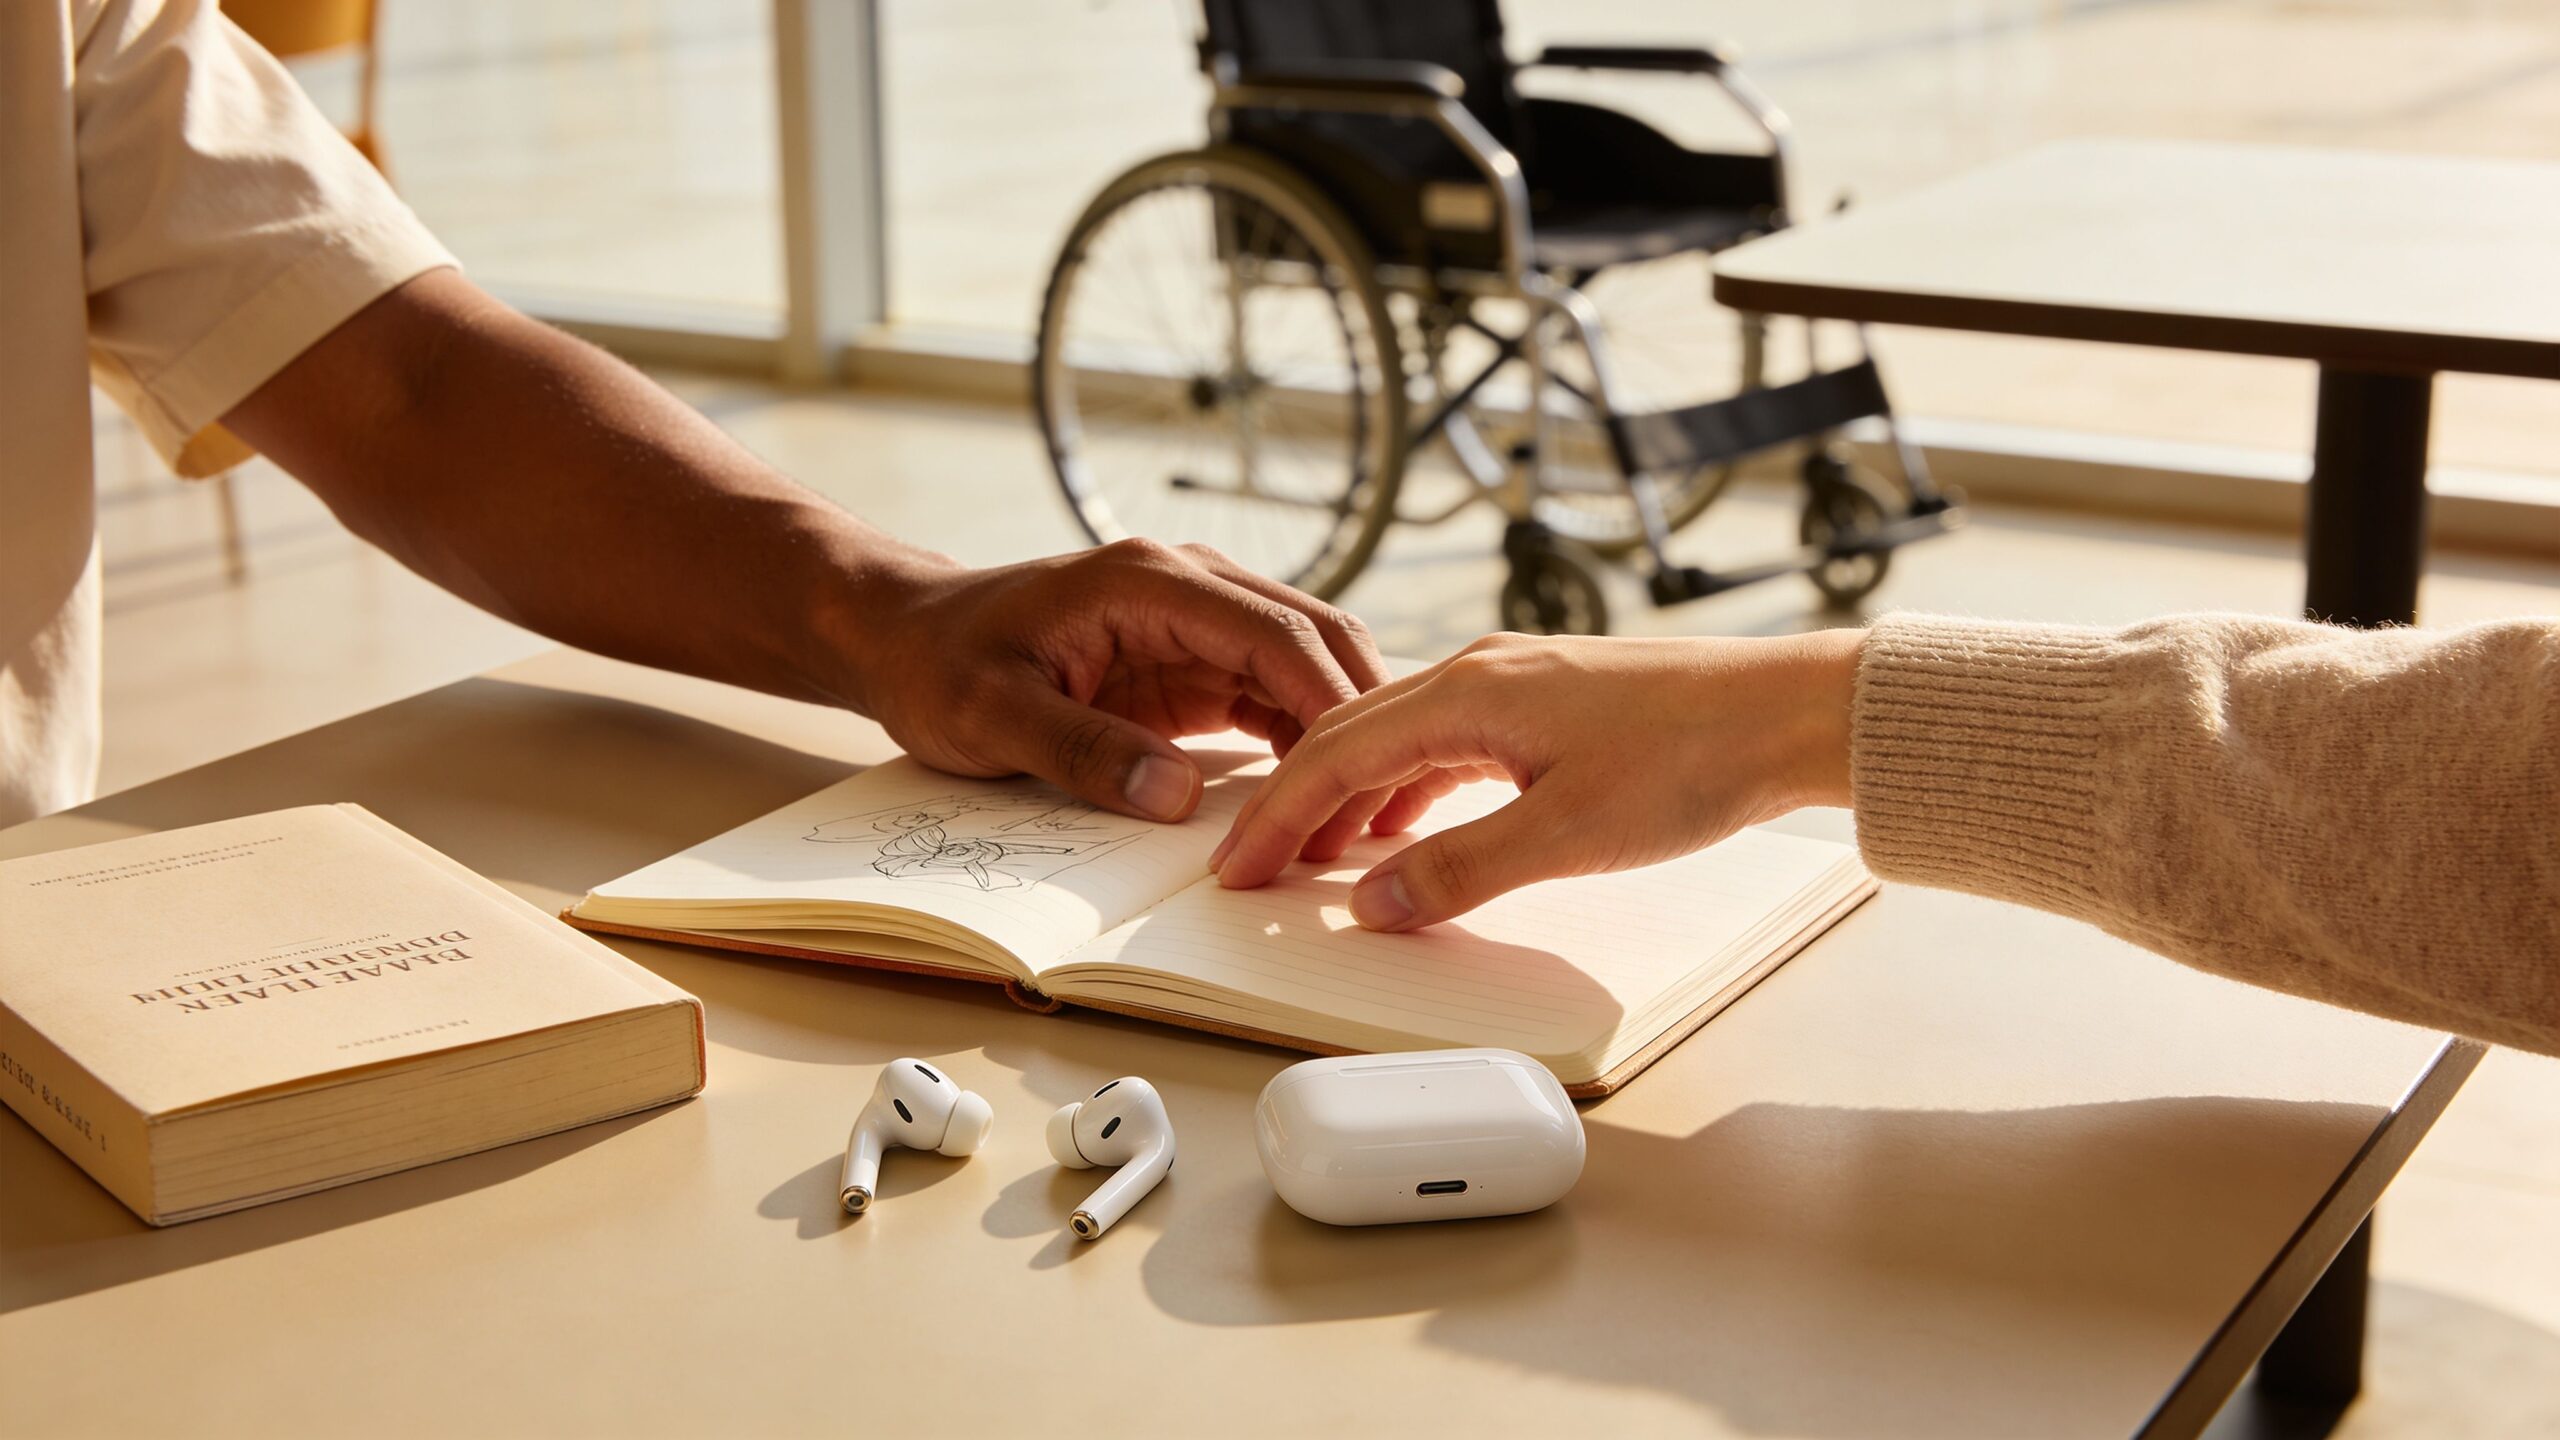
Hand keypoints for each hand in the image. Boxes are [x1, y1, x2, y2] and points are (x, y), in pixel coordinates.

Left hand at [842, 539, 1392, 820]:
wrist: (904, 636)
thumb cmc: (937, 664)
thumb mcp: (989, 715)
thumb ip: (1082, 750)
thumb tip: (1174, 798)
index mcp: (1147, 581)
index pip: (1272, 632)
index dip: (1328, 701)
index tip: (1360, 772)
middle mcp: (1188, 585)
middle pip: (1315, 638)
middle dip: (1357, 718)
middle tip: (1379, 808)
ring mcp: (1197, 621)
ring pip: (1307, 667)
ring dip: (1338, 733)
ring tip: (1359, 815)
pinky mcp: (1193, 661)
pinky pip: (1274, 694)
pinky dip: (1304, 741)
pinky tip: (1319, 800)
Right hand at [1208, 630, 1863, 928]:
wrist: (1790, 714)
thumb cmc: (1694, 760)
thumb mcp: (1566, 835)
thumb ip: (1457, 871)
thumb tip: (1371, 904)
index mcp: (1467, 693)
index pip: (1335, 755)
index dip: (1278, 817)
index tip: (1237, 869)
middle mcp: (1480, 674)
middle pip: (1351, 738)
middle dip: (1296, 806)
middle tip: (1255, 868)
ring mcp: (1515, 685)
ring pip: (1399, 741)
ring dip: (1350, 800)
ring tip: (1318, 862)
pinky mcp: (1548, 706)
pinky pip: (1446, 745)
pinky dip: (1407, 791)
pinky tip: (1405, 830)